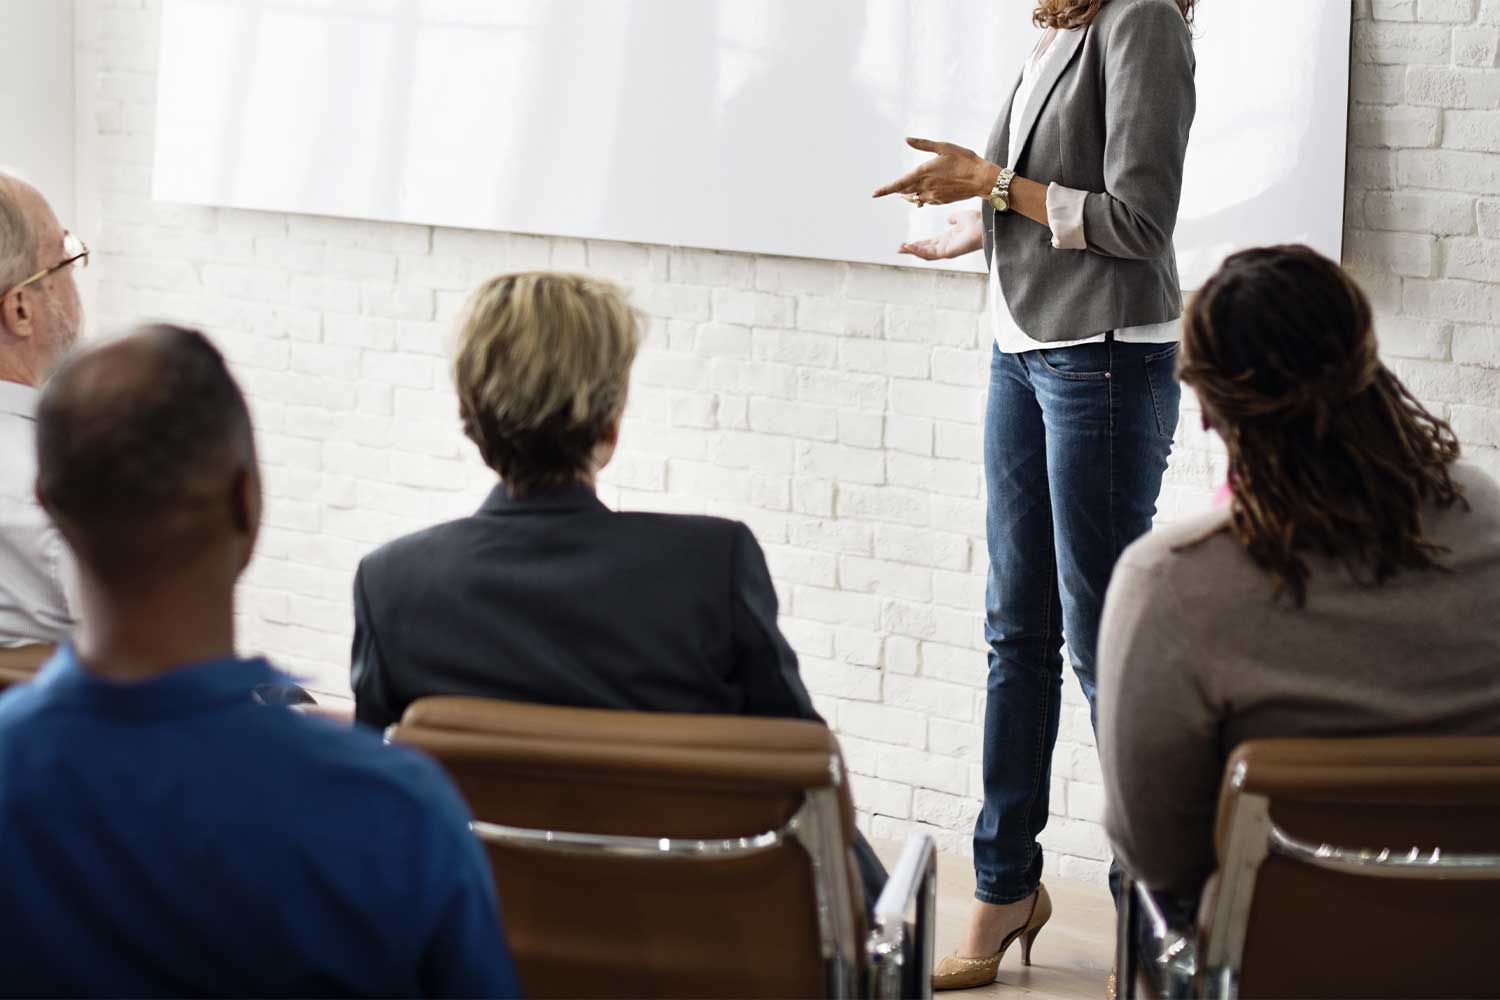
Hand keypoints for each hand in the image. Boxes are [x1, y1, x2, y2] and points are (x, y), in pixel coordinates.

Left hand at [873, 138, 1000, 206]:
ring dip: (908, 195)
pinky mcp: (940, 201)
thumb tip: (907, 139)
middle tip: (889, 190)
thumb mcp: (944, 147)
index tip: (874, 194)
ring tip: (904, 191)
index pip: (899, 184)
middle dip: (896, 191)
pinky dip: (919, 198)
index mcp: (924, 172)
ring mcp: (933, 196)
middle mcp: (926, 186)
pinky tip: (922, 193)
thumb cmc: (964, 160)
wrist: (981, 179)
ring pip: (913, 199)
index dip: (885, 190)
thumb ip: (924, 145)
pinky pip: (924, 201)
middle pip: (904, 192)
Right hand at [900, 211, 983, 260]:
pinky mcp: (948, 252)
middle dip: (912, 249)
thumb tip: (949, 218)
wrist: (985, 225)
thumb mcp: (961, 217)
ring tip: (901, 249)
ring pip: (926, 254)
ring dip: (913, 251)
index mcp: (948, 239)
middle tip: (899, 248)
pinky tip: (910, 247)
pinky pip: (930, 254)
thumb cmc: (977, 222)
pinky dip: (919, 251)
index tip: (908, 242)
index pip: (930, 243)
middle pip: (925, 250)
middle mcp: (946, 247)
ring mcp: (947, 251)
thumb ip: (954, 218)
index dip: (918, 243)